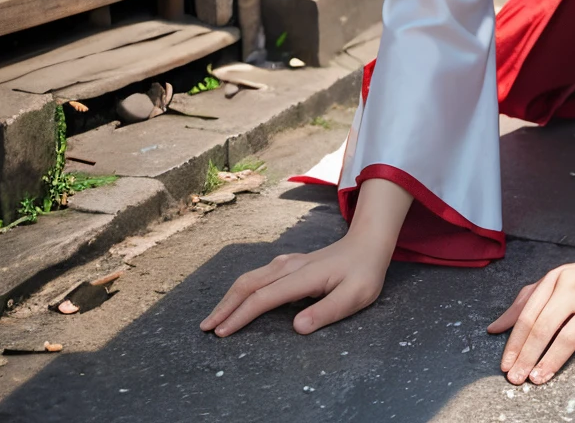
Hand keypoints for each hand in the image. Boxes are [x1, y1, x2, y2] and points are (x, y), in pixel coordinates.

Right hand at [200, 175, 412, 337]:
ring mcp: (289, 263)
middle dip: (225, 305)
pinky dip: (242, 289)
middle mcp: (291, 267)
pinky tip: (237, 300)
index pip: (264, 298)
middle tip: (205, 327)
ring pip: (251, 277)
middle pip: (249, 284)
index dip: (241, 315)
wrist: (368, 243)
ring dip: (230, 296)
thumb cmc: (364, 272)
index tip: (222, 332)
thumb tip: (297, 327)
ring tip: (214, 317)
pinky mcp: (289, 265)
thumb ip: (326, 311)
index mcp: (304, 276)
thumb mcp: (355, 296)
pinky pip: (259, 276)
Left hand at [486, 242, 574, 385]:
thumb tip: (495, 328)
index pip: (529, 314)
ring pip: (571, 334)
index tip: (506, 366)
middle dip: (528, 355)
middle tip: (517, 379)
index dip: (515, 342)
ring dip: (553, 360)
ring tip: (540, 379)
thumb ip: (526, 302)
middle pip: (545, 325)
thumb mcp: (556, 280)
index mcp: (556, 280)